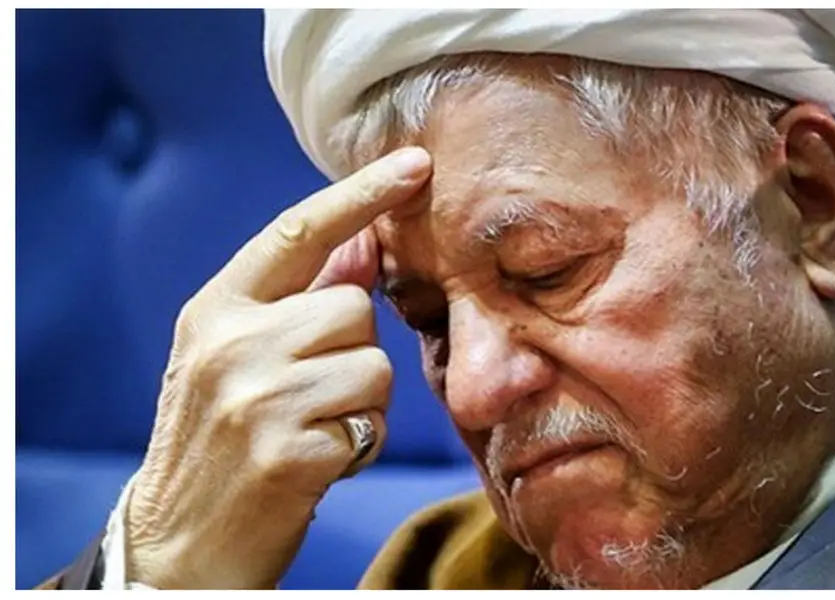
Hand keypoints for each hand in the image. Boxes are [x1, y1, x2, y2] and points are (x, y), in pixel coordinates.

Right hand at [123, 147, 432, 588]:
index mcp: (215, 310)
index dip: (361, 193)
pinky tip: (317, 462)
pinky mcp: (289, 450)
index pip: (297, 231)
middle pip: (355, 306)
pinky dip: (359, 444)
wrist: (181, 540)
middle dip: (354, 349)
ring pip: (374, 363)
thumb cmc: (220, 440)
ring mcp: (257, 396)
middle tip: (314, 394)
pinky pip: (371, 422)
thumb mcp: (236, 357)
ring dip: (362, 401)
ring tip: (314, 428)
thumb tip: (362, 244)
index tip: (415, 162)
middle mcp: (230, 343)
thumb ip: (296, 300)